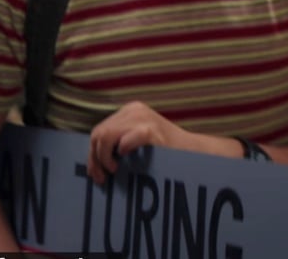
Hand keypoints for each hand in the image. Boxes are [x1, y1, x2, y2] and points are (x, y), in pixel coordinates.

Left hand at [86, 101, 205, 185]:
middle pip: (99, 134)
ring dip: (105, 158)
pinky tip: (126, 158)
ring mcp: (143, 118)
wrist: (194, 152)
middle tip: (102, 178)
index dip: (93, 154)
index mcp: (129, 111)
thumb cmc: (165, 152)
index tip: (96, 174)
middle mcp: (134, 110)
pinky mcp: (151, 130)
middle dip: (96, 158)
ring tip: (114, 170)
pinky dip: (122, 150)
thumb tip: (92, 164)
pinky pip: (125, 140)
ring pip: (106, 136)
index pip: (99, 130)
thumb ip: (118, 144)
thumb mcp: (137, 140)